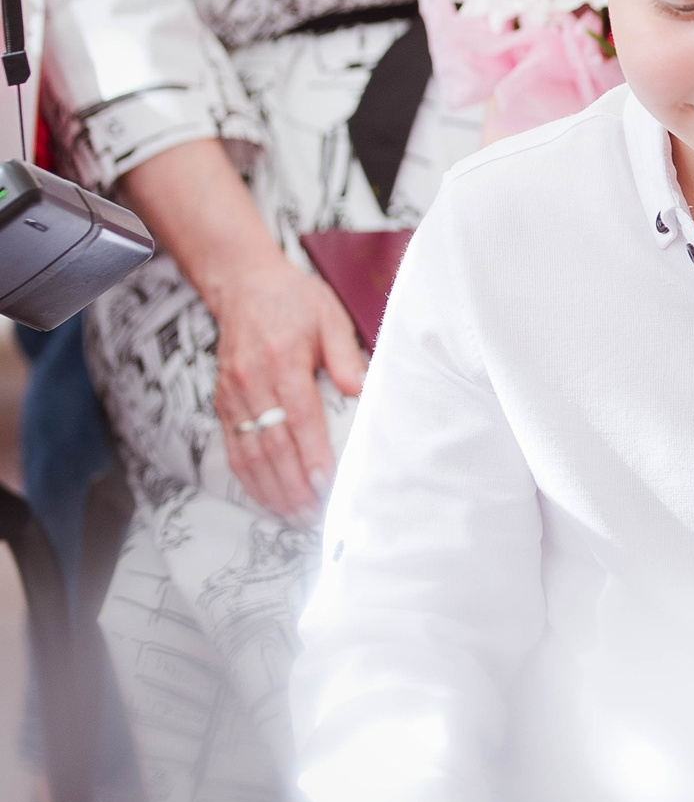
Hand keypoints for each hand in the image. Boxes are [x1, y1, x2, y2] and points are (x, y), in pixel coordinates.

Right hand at [202, 249, 366, 518]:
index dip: (310, 454)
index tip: (324, 483)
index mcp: (281, 359)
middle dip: (292, 484)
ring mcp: (232, 393)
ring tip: (294, 516)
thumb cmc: (294, 300)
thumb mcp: (329, 316)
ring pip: (249, 451)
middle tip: (314, 514)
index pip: (298, 416)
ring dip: (271, 488)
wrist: (243, 285)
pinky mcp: (222, 401)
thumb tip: (363, 389)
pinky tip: (266, 497)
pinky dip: (248, 477)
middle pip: (271, 442)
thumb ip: (346, 355)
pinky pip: (233, 446)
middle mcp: (251, 380)